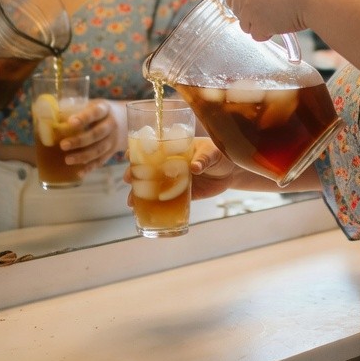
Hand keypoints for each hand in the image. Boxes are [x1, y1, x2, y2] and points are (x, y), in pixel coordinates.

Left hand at [61, 99, 124, 171]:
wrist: (128, 120)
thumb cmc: (102, 112)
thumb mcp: (94, 105)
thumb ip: (77, 110)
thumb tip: (49, 118)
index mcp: (105, 109)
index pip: (95, 112)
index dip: (84, 117)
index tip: (70, 122)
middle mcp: (111, 124)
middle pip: (97, 134)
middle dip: (79, 141)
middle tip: (63, 145)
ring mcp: (113, 139)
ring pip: (99, 149)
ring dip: (83, 156)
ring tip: (67, 160)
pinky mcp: (112, 151)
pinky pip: (101, 160)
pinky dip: (90, 167)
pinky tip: (79, 173)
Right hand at [122, 137, 238, 209]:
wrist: (231, 172)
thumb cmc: (220, 154)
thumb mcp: (212, 152)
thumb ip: (203, 158)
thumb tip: (194, 167)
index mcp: (173, 149)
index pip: (151, 147)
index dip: (137, 150)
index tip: (129, 155)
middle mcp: (168, 164)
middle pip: (145, 168)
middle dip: (133, 174)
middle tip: (128, 179)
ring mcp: (172, 180)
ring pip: (151, 186)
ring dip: (139, 194)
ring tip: (131, 202)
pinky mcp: (180, 194)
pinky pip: (164, 201)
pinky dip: (154, 207)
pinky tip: (142, 213)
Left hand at [225, 0, 317, 40]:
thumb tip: (256, 0)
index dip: (242, 5)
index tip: (251, 10)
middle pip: (238, 12)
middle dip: (252, 17)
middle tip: (271, 15)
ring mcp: (248, 7)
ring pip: (246, 26)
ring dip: (261, 26)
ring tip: (279, 18)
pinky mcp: (256, 23)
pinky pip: (257, 36)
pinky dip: (268, 34)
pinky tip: (281, 25)